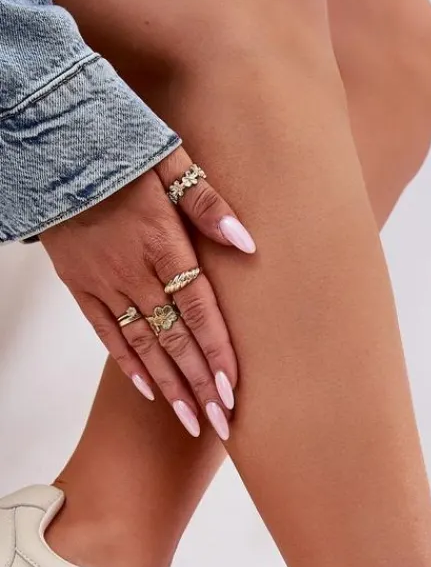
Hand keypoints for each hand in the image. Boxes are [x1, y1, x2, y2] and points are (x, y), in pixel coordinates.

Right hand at [41, 147, 255, 438]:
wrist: (47, 143)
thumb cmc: (117, 148)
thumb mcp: (168, 160)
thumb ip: (207, 204)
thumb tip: (246, 243)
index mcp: (162, 244)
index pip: (198, 311)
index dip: (216, 354)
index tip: (231, 392)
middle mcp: (134, 272)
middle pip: (174, 339)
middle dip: (199, 386)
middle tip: (222, 423)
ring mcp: (104, 283)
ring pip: (142, 345)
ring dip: (170, 386)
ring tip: (191, 421)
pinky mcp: (79, 286)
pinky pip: (106, 333)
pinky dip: (128, 363)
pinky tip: (150, 391)